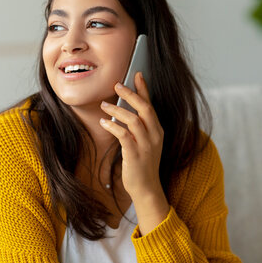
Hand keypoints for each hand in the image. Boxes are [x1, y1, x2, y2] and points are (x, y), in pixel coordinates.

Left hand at [99, 72, 164, 200]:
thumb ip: (138, 126)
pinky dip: (113, 126)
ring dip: (117, 110)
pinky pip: (124, 135)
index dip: (144, 88)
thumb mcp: (144, 142)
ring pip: (134, 120)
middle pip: (144, 108)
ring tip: (104, 105)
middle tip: (117, 85)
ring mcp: (146, 145)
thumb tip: (123, 108)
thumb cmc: (142, 163)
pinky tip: (104, 122)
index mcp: (157, 130)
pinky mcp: (135, 155)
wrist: (146, 188)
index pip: (151, 105)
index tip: (137, 74)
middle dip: (130, 94)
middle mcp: (155, 135)